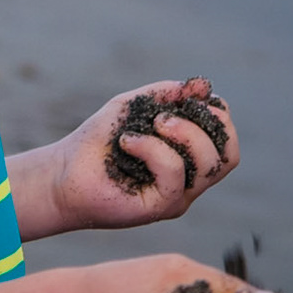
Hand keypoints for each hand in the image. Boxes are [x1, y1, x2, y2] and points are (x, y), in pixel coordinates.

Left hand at [47, 79, 239, 232]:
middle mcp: (189, 182)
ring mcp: (177, 197)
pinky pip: (175, 175)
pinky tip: (128, 142)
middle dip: (206, 125)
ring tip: (153, 123)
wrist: (63, 171)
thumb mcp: (135, 105)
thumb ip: (168, 94)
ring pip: (209, 165)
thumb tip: (202, 85)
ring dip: (184, 133)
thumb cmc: (99, 141)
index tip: (191, 96)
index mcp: (189, 159)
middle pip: (228, 157)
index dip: (219, 115)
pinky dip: (153, 149)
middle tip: (167, 115)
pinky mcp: (159, 207)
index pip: (227, 142)